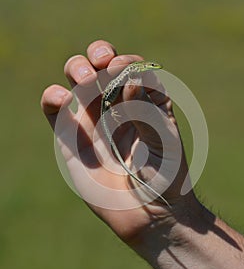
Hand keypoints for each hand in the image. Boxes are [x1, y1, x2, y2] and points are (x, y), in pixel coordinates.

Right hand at [41, 39, 194, 242]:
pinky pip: (55, 109)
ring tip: (86, 80)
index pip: (131, 66)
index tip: (125, 73)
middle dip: (99, 54)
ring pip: (76, 79)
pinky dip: (52, 97)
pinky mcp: (71, 137)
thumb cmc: (166, 177)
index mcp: (144, 100)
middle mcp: (117, 105)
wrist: (150, 214)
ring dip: (77, 68)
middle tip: (102, 65)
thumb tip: (130, 80)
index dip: (126, 62)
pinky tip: (61, 98)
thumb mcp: (165, 140)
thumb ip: (146, 110)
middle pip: (101, 64)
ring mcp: (93, 119)